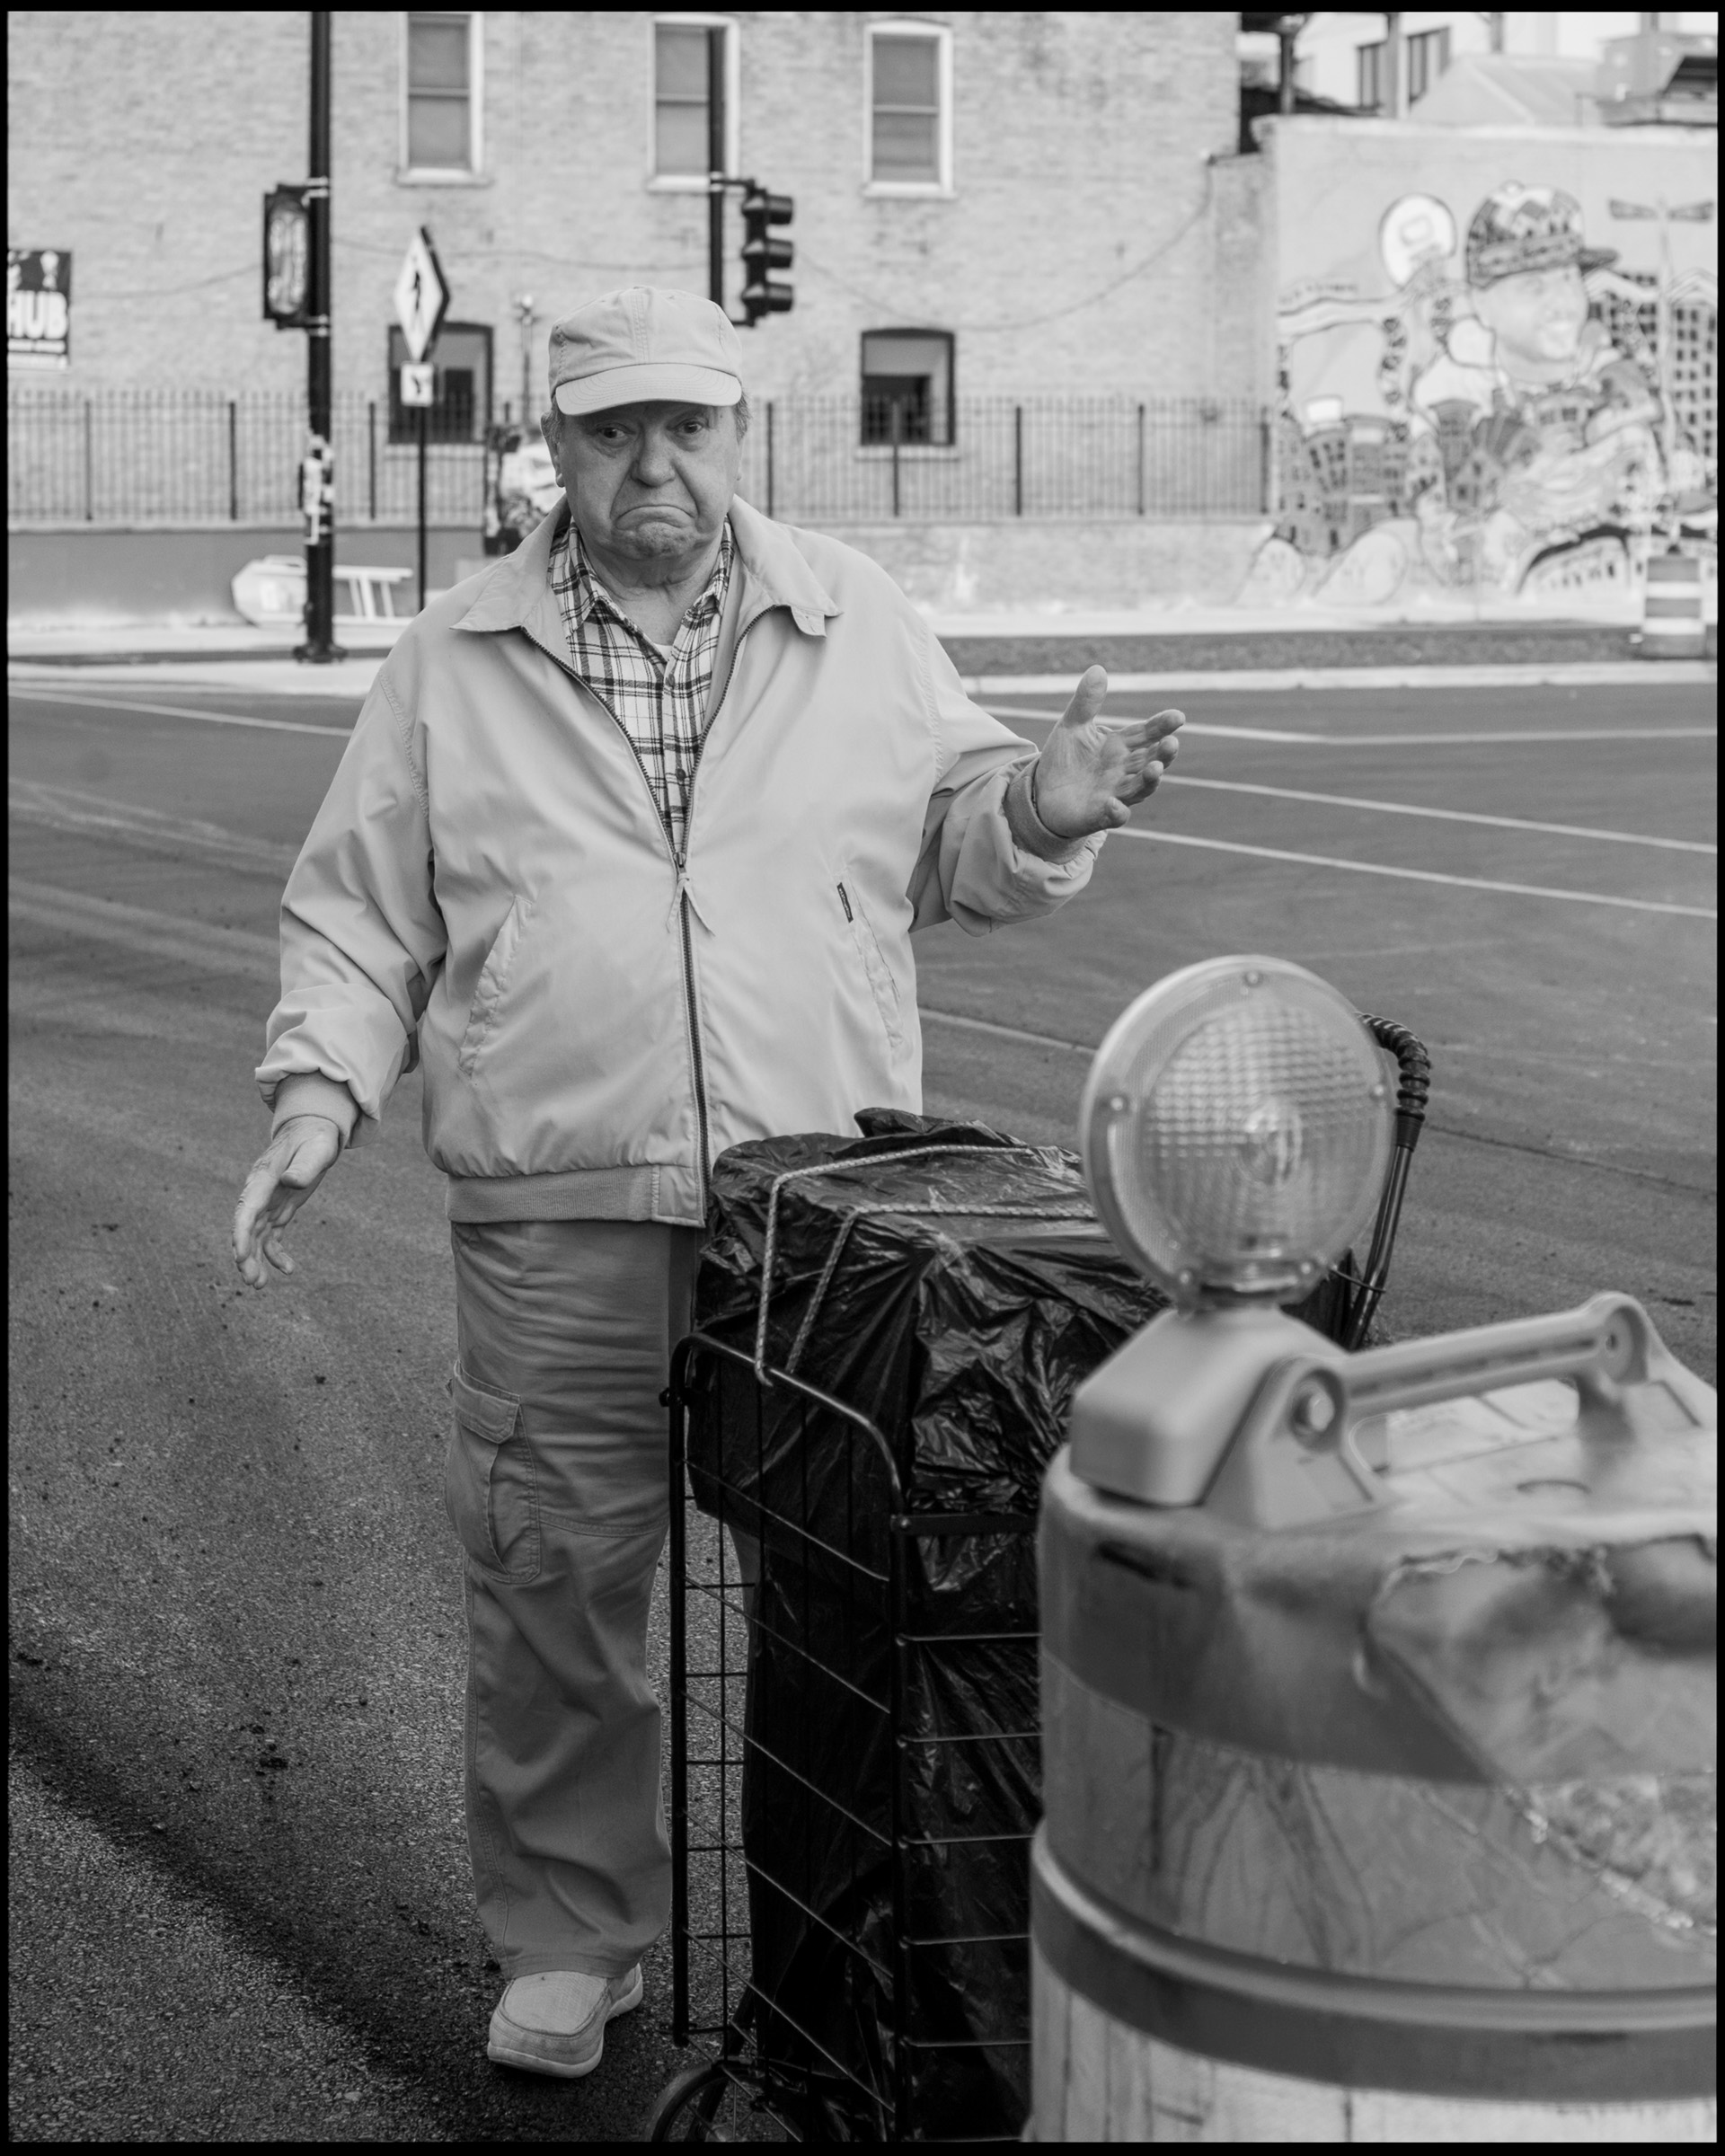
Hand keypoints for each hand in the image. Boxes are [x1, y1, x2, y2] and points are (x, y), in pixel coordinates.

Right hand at [232, 1115, 343, 1288]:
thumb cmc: (315, 1138)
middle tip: (252, 1282)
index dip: (240, 1234)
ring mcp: (267, 1202)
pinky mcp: (278, 1209)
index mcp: (263, 1178)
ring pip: (255, 1236)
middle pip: (246, 1228)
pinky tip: (288, 1269)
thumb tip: (291, 1181)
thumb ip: (304, 1166)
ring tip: (260, 1286)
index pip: (246, 1209)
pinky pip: (272, 1236)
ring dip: (256, 1260)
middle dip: (246, 1255)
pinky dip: (276, 1253)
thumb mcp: (316, 1149)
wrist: (313, 1131)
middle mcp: (260, 1192)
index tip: (239, 1257)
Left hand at [1031, 667, 1183, 838]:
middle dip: (1163, 754)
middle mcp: (1123, 770)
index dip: (1162, 725)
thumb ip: (1086, 702)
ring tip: (1155, 769)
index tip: (1178, 717)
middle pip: (1150, 761)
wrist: (1042, 793)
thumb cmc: (1065, 759)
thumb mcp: (1072, 726)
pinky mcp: (1098, 816)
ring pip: (1140, 788)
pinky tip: (1114, 804)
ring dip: (1149, 780)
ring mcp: (1114, 794)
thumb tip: (1098, 669)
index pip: (1146, 733)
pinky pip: (1114, 816)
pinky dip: (1117, 812)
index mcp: (1120, 746)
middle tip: (1172, 743)